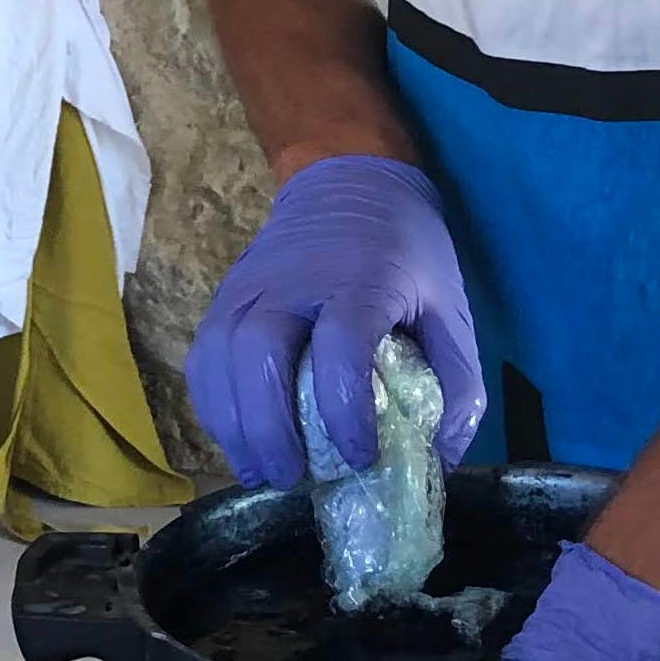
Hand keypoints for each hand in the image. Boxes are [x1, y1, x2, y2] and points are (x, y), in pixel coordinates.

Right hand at [185, 155, 483, 489]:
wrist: (348, 181)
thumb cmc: (406, 249)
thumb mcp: (451, 305)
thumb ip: (457, 381)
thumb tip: (440, 457)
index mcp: (358, 278)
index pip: (339, 345)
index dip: (345, 409)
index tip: (360, 456)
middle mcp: (291, 279)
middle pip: (259, 352)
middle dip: (271, 428)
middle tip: (295, 479)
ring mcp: (248, 286)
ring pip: (218, 357)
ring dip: (233, 425)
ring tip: (262, 473)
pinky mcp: (224, 298)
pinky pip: (202, 358)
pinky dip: (212, 406)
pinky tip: (236, 442)